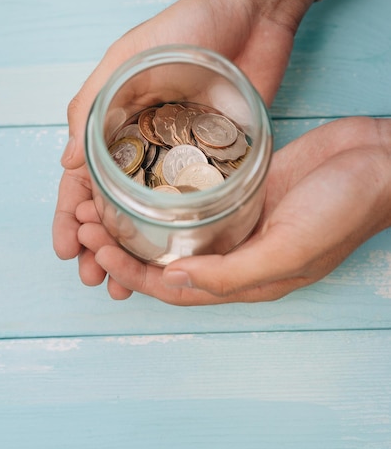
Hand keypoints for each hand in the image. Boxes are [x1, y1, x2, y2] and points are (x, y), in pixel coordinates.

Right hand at [52, 0, 317, 267]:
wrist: (251, 12)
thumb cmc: (185, 25)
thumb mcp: (128, 56)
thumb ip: (93, 104)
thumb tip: (65, 161)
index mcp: (115, 121)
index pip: (82, 176)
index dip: (70, 214)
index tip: (67, 249)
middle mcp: (145, 143)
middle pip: (114, 203)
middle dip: (99, 242)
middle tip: (95, 279)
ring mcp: (182, 154)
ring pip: (151, 211)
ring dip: (135, 247)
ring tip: (127, 284)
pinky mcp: (218, 156)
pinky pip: (196, 200)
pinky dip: (181, 231)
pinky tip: (175, 255)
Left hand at [77, 117, 390, 303]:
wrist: (379, 161)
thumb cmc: (345, 208)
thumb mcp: (292, 248)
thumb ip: (235, 272)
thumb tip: (175, 281)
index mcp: (246, 278)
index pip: (173, 287)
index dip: (131, 271)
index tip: (97, 245)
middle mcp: (237, 252)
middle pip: (167, 258)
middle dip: (123, 244)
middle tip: (86, 219)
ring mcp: (240, 219)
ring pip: (176, 229)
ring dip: (138, 219)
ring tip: (102, 199)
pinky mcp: (245, 188)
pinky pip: (197, 197)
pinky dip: (166, 194)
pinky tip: (144, 178)